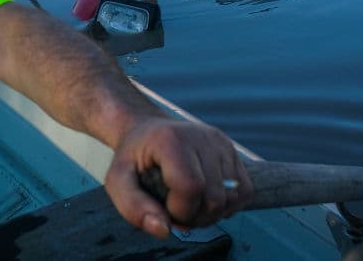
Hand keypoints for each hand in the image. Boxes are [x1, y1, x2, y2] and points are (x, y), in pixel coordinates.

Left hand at [103, 117, 252, 238]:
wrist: (146, 131)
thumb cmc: (133, 158)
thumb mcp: (118, 181)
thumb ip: (133, 207)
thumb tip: (164, 230)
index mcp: (171, 140)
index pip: (191, 187)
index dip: (180, 211)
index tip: (164, 208)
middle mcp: (201, 136)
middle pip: (215, 198)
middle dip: (195, 217)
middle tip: (175, 210)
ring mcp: (220, 142)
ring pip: (232, 198)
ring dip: (212, 213)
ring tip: (189, 203)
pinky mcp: (232, 150)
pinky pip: (244, 191)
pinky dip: (228, 204)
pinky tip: (205, 197)